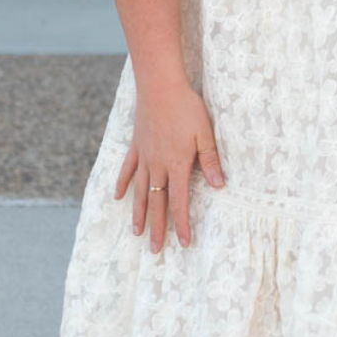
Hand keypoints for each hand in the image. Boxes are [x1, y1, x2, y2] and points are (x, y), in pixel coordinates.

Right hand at [114, 80, 225, 251]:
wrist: (159, 85)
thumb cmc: (186, 107)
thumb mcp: (205, 133)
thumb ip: (209, 160)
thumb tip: (219, 186)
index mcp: (176, 164)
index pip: (179, 202)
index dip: (182, 224)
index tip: (184, 243)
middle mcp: (157, 165)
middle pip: (157, 203)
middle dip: (158, 228)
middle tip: (156, 251)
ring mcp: (144, 156)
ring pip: (140, 191)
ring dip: (139, 213)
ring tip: (137, 233)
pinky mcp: (136, 145)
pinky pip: (127, 169)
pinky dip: (122, 184)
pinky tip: (117, 197)